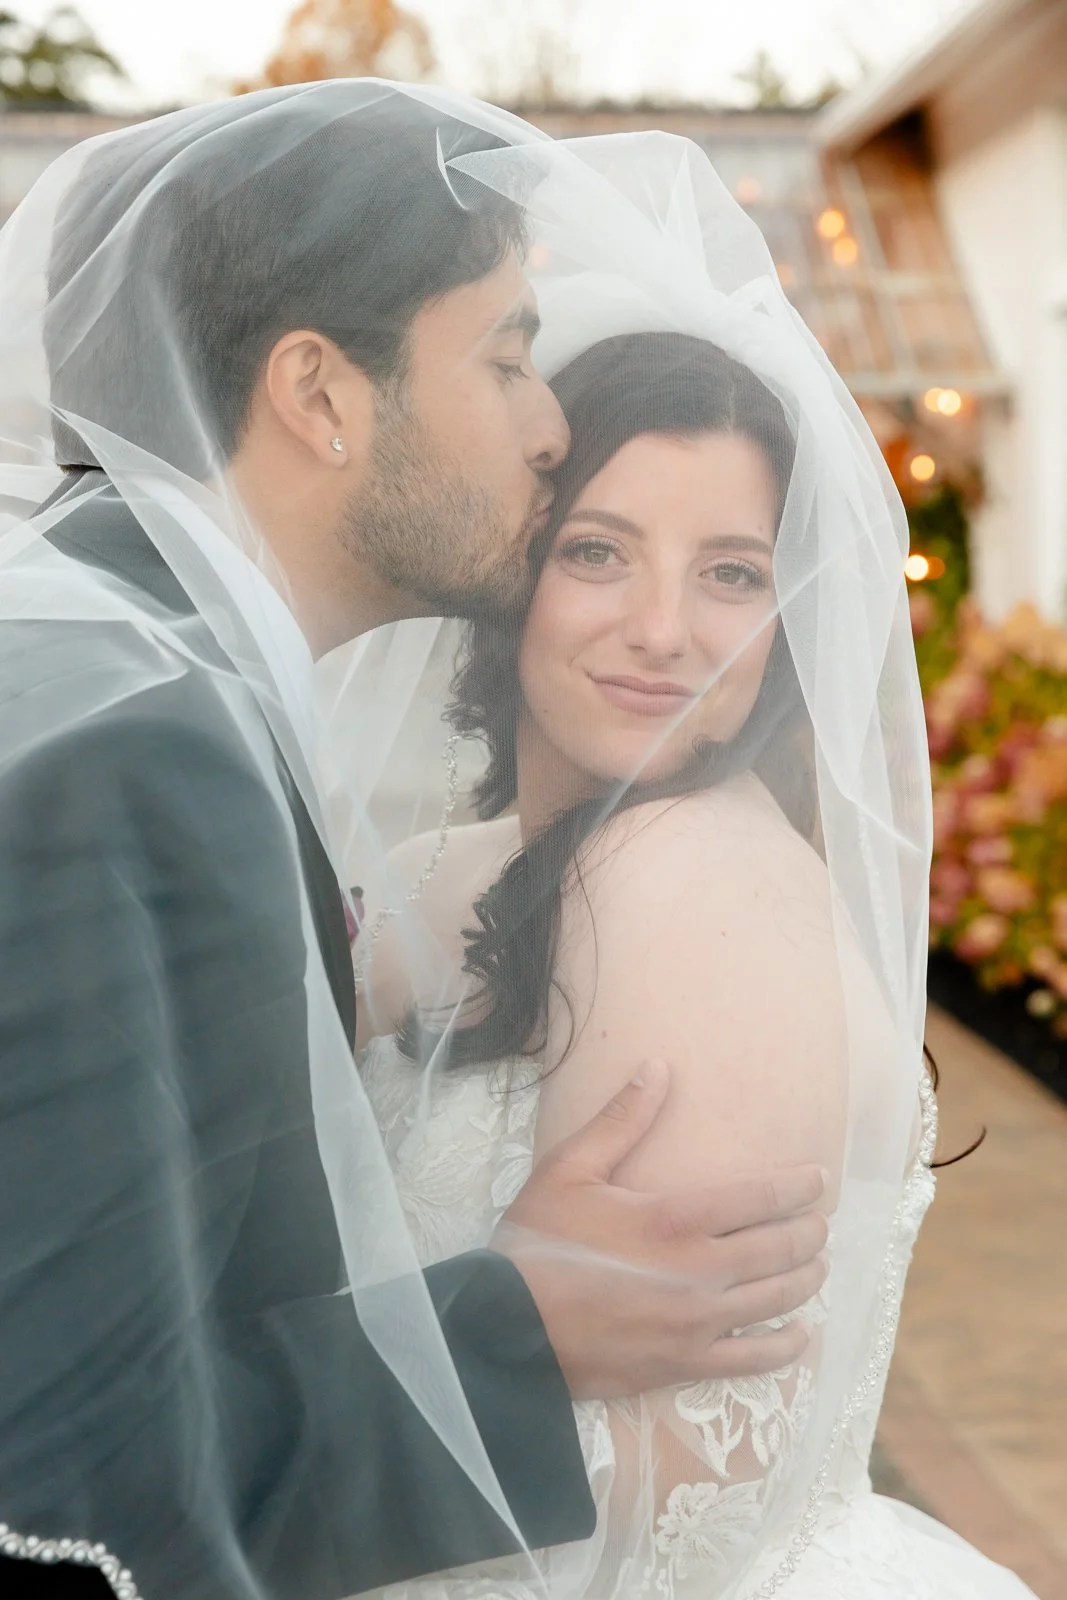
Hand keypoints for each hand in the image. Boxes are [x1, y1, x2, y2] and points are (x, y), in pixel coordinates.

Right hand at [493, 1061, 828, 1399]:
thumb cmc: (536, 1243)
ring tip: (817, 1264)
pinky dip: (786, 1346)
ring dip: (806, 1278)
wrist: (508, 1329)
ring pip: (777, 1299)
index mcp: (674, 1217)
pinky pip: (754, 1359)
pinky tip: (801, 1334)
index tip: (818, 1179)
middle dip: (809, 1232)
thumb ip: (621, 1120)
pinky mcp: (686, 1364)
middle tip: (820, 1222)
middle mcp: (699, 1271)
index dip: (798, 1186)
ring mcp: (697, 1323)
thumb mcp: (570, 1169)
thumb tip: (659, 1067)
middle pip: (780, 1248)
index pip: (761, 1197)